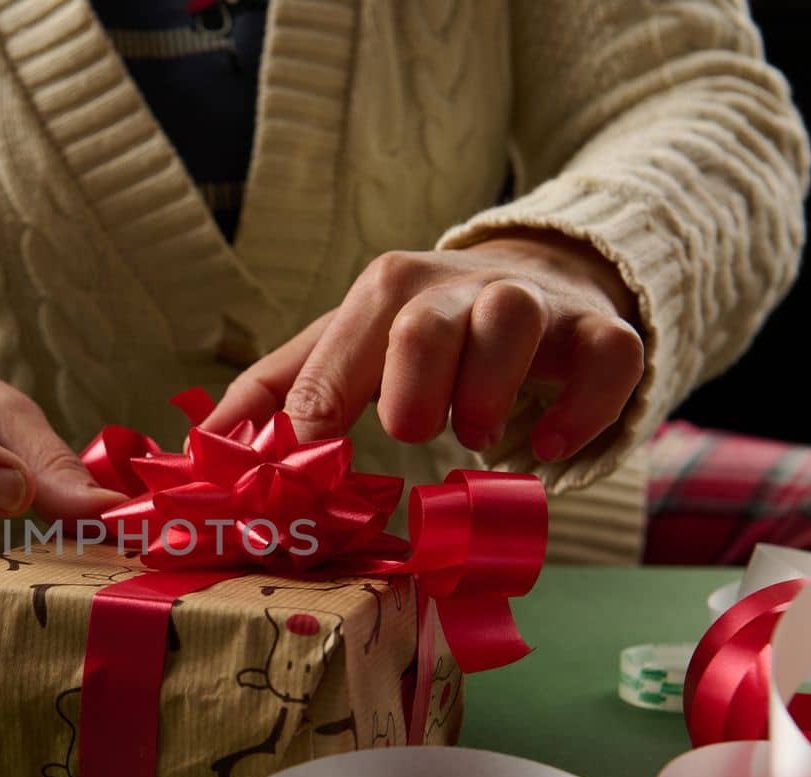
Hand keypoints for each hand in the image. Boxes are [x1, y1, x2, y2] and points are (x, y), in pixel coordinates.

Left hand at [204, 230, 643, 462]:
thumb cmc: (418, 330)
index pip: (339, 348)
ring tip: (474, 435)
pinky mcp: (600, 332)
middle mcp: (458, 285)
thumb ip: (273, 393)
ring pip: (512, 324)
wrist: (535, 274)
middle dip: (408, 394)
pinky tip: (547, 449)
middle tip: (410, 433)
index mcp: (384, 290)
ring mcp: (534, 304)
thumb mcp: (342, 346)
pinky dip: (580, 411)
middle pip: (424, 325)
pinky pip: (607, 359)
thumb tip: (203, 448)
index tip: (307, 468)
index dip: (317, 413)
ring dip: (486, 398)